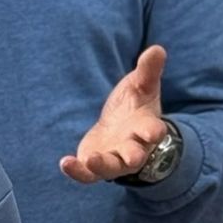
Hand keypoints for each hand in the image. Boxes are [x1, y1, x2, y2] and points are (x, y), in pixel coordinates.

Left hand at [61, 45, 169, 183]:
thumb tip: (157, 49)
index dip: (153, 131)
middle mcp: (132, 147)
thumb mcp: (141, 86)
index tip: (154, 131)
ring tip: (89, 160)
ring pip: (111, 168)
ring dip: (101, 166)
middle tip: (132, 157)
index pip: (153, 131)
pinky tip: (65, 163)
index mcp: (145, 127)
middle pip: (135, 156)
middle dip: (133, 156)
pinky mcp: (95, 164)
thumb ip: (148, 71)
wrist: (122, 128)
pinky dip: (77, 171)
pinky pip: (87, 174)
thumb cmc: (135, 106)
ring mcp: (114, 158)